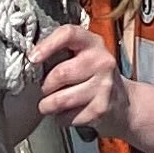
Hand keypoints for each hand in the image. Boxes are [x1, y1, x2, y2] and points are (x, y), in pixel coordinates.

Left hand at [26, 21, 126, 135]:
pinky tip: (68, 112)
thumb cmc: (93, 77)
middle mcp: (102, 61)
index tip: (33, 58)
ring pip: (60, 99)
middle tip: (45, 89)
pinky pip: (68, 116)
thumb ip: (61, 52)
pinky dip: (61, 118)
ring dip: (48, 105)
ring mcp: (104, 86)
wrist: (124, 103)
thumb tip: (30, 60)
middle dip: (45, 86)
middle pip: (60, 73)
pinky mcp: (101, 109)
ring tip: (50, 104)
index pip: (68, 34)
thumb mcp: (83, 56)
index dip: (47, 45)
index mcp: (93, 43)